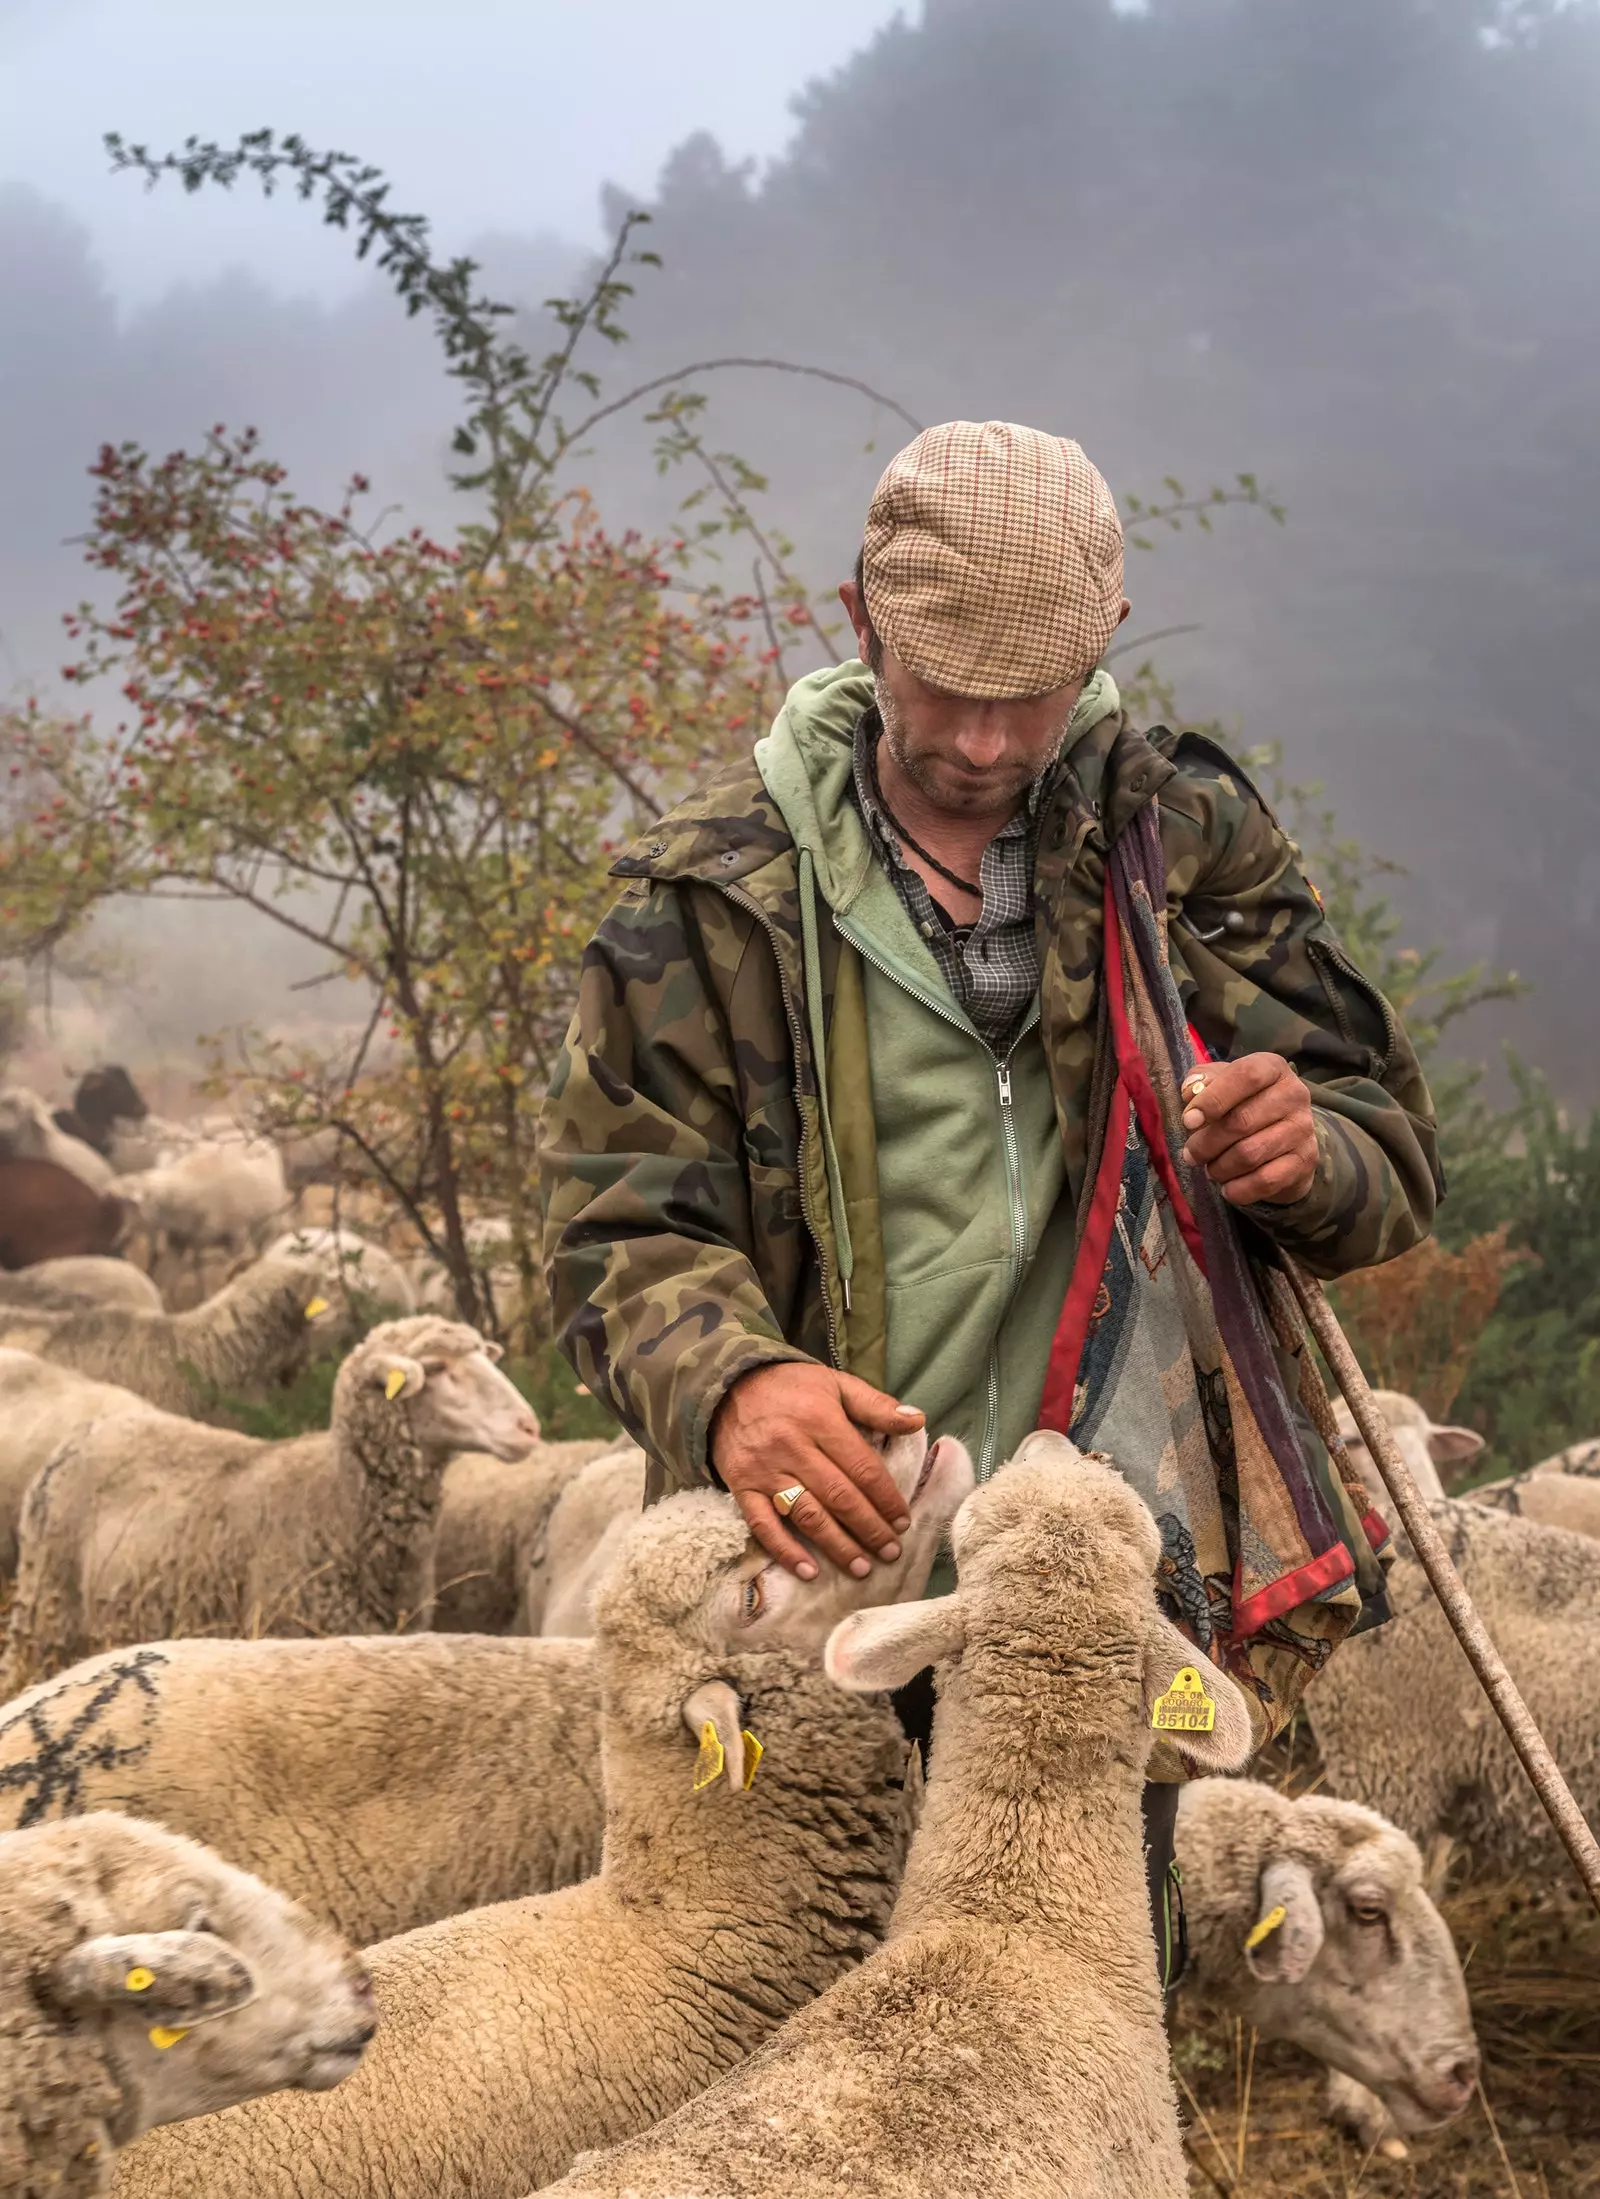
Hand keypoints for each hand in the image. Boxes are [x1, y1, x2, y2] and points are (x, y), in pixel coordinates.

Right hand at [710, 1362, 923, 1580]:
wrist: (727, 1387)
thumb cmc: (791, 1387)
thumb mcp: (836, 1385)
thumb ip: (876, 1404)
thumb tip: (917, 1420)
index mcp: (820, 1420)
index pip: (862, 1467)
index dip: (886, 1497)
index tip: (903, 1521)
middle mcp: (792, 1447)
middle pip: (839, 1496)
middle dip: (869, 1528)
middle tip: (891, 1551)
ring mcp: (765, 1471)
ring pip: (807, 1515)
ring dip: (837, 1546)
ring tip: (862, 1567)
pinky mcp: (742, 1488)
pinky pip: (763, 1525)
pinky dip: (785, 1551)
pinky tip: (808, 1572)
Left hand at [1179, 1053, 1318, 1206]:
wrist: (1283, 1139)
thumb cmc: (1242, 1104)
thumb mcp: (1220, 1084)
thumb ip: (1201, 1081)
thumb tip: (1190, 1091)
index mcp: (1272, 1068)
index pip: (1246, 1075)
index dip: (1214, 1099)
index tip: (1188, 1121)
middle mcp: (1294, 1094)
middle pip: (1242, 1121)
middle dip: (1207, 1143)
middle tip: (1191, 1154)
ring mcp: (1304, 1128)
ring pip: (1250, 1153)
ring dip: (1220, 1167)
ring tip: (1210, 1170)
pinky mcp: (1306, 1160)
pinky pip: (1266, 1180)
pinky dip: (1240, 1189)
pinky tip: (1227, 1188)